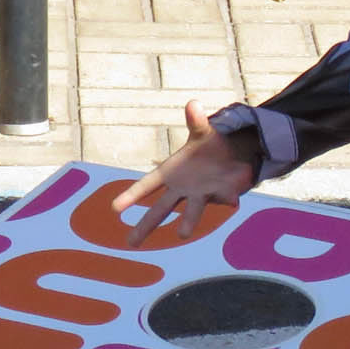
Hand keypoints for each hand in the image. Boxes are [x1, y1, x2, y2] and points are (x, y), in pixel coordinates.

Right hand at [110, 100, 254, 245]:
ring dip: (189, 220)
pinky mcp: (222, 195)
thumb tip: (194, 105)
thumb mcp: (203, 132)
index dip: (131, 196)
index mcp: (170, 173)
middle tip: (130, 243)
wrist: (236, 156)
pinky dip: (227, 199)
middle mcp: (182, 189)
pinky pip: (224, 198)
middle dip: (146, 225)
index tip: (113, 208)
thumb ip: (196, 122)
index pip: (147, 186)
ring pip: (192, 210)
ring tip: (182, 234)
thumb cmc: (209, 146)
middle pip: (161, 209)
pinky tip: (233, 200)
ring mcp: (201, 195)